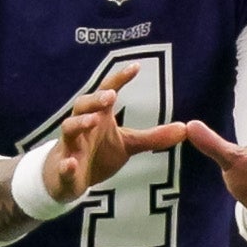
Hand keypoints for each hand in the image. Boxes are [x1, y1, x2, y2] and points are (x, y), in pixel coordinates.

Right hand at [42, 75, 187, 206]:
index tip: (136, 67)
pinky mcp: (63, 169)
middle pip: (82, 105)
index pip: (107, 91)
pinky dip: (66, 165)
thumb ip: (153, 137)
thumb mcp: (128, 144)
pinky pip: (63, 165)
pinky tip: (71, 164)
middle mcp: (81, 126)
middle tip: (111, 96)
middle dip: (95, 99)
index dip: (119, 79)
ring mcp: (69, 147)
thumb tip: (184, 128)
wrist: (67, 179)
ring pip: (68, 129)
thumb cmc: (97, 154)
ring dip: (79, 124)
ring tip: (93, 121)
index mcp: (98, 117)